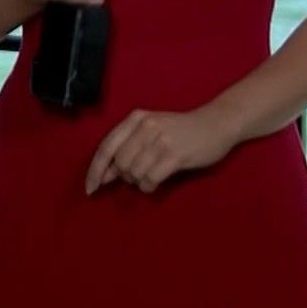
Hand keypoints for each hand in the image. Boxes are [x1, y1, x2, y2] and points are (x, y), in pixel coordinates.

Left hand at [86, 107, 239, 194]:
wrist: (216, 124)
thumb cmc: (180, 130)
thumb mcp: (151, 131)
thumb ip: (127, 149)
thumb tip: (104, 175)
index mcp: (136, 119)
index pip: (106, 147)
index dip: (95, 170)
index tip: (90, 189)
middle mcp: (145, 127)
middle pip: (120, 163)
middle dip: (125, 176)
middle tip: (139, 174)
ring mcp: (161, 140)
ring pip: (134, 173)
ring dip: (139, 181)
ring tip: (151, 175)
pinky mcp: (175, 155)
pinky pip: (150, 179)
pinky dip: (149, 186)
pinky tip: (156, 182)